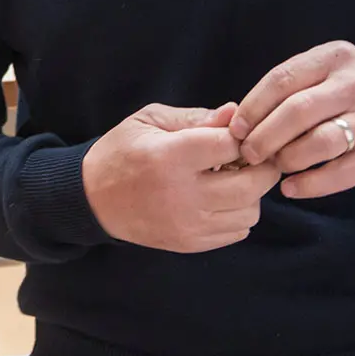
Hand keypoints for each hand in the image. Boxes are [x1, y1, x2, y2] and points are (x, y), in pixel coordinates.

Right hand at [82, 102, 280, 252]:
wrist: (93, 198)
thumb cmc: (122, 151)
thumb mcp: (149, 121)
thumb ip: (195, 117)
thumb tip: (235, 112)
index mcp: (170, 156)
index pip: (231, 145)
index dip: (242, 136)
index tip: (238, 133)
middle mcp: (182, 194)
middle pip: (251, 184)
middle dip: (261, 166)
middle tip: (253, 157)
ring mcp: (187, 224)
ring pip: (250, 211)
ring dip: (251, 193)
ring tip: (233, 179)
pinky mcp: (189, 243)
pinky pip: (237, 231)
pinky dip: (238, 214)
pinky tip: (220, 199)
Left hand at [230, 41, 354, 198]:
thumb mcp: (333, 71)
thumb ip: (295, 86)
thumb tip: (242, 117)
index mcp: (334, 58)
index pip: (282, 80)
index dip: (253, 107)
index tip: (235, 128)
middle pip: (297, 111)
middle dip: (264, 136)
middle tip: (248, 153)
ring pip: (319, 142)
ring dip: (287, 159)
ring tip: (274, 167)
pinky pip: (340, 173)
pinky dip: (311, 184)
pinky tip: (292, 188)